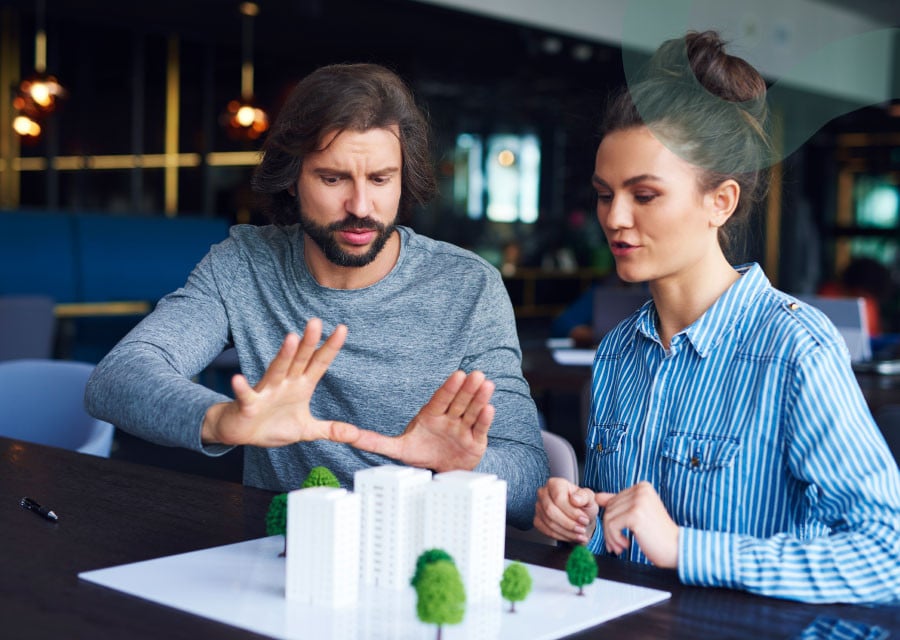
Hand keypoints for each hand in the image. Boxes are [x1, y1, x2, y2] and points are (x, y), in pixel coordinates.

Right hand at [202, 318, 360, 446]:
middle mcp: (285, 383)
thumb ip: (332, 430)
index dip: (330, 347)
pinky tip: (238, 379)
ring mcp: (266, 392)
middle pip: (300, 360)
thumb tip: (357, 435)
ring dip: (284, 355)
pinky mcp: (248, 404)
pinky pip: (246, 395)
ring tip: (291, 338)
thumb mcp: (307, 430)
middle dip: (308, 342)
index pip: (319, 362)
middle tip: (316, 322)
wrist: (242, 432)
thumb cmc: (274, 424)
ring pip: (276, 370)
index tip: (343, 329)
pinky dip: (242, 388)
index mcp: (301, 386)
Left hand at [342, 369, 494, 471]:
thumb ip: (373, 441)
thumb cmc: (420, 453)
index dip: (449, 388)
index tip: (458, 375)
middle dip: (467, 389)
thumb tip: (345, 435)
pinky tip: (490, 408)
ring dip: (480, 398)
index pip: (441, 399)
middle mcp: (449, 418)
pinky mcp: (475, 441)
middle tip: (476, 374)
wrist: (440, 471)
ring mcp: (463, 428)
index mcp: (431, 415)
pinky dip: (485, 419)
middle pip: (459, 401)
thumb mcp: (396, 448)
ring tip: (487, 384)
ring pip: (472, 411)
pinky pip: (480, 428)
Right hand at [533, 478, 599, 543]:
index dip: (572, 512)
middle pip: (550, 511)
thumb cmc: (583, 505)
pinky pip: (546, 531)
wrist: (580, 518)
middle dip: (568, 524)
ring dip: (567, 532)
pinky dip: (561, 536)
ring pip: (549, 523)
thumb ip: (585, 496)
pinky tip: (571, 536)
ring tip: (579, 534)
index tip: (584, 519)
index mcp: (555, 483)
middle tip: (582, 529)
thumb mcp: (590, 498)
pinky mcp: (537, 519)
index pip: (558, 498)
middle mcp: (544, 493)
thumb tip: (575, 499)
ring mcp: (539, 506)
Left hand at [595, 481, 678, 567]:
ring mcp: (638, 501)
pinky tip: (625, 545)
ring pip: (608, 518)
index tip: (617, 535)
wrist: (677, 548)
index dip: (612, 520)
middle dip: (609, 530)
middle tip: (617, 544)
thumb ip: (619, 503)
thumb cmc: (658, 534)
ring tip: (621, 546)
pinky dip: (614, 539)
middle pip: (609, 509)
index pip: (613, 501)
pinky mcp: (635, 514)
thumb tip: (597, 496)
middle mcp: (641, 490)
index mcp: (642, 487)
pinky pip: (611, 526)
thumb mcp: (638, 514)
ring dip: (611, 537)